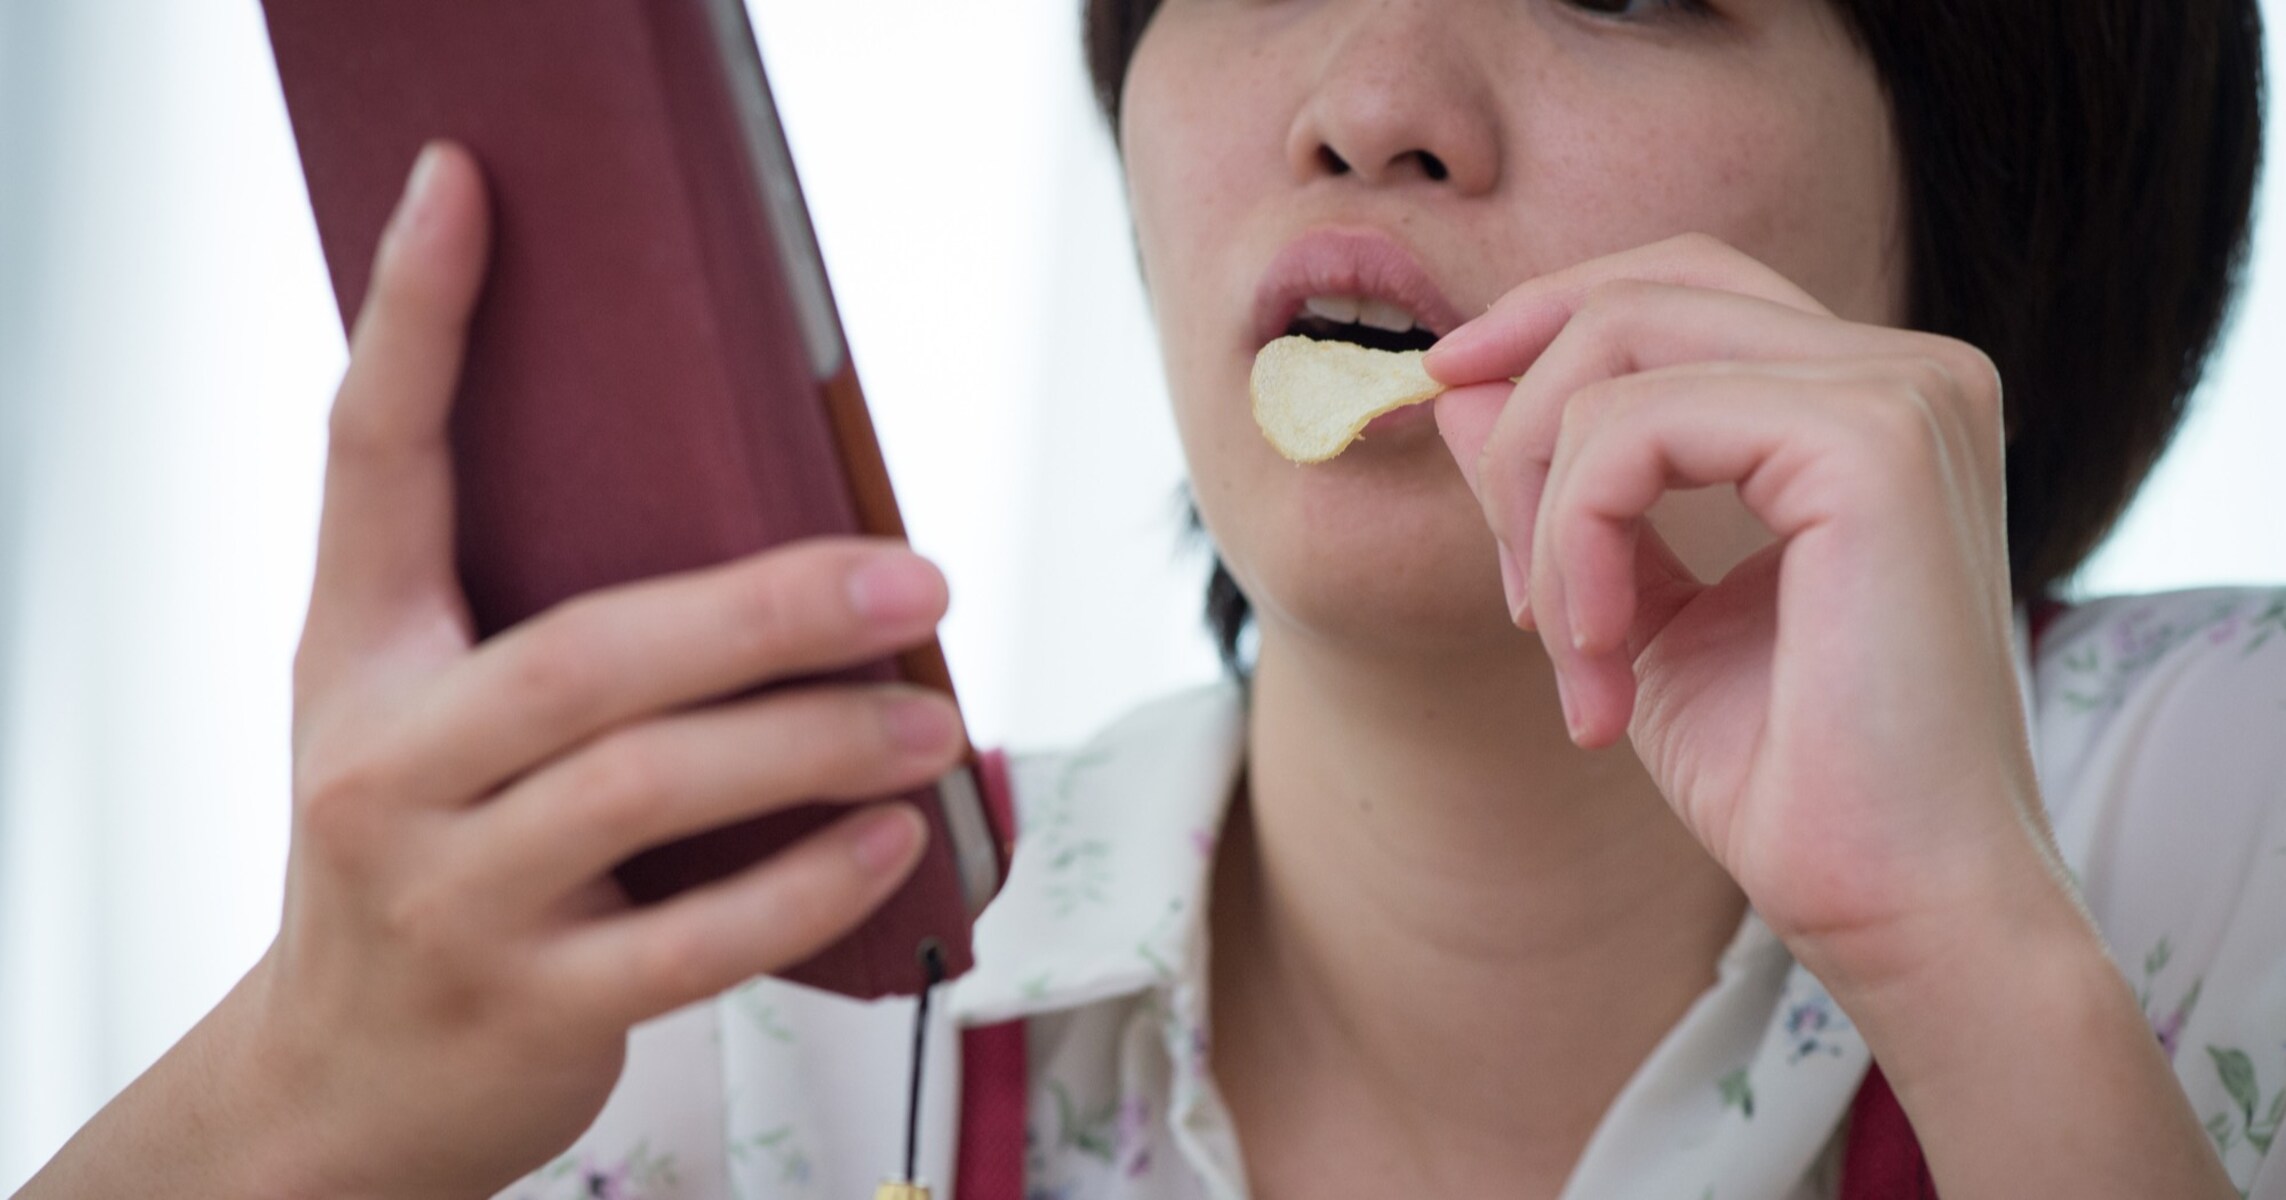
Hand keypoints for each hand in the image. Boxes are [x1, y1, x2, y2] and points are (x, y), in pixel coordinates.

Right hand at [20, 143, 963, 1199]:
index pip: (373, 460)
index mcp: (353, 656)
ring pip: (646, 789)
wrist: (337, 1085)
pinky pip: (690, 941)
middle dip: (765, 608)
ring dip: (816, 742)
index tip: (467, 188)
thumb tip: (772, 538)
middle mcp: (379, 764)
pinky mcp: (525, 1006)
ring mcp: (446, 895)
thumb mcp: (425, 723)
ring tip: (932, 714)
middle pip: (585, 653)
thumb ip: (540, 627)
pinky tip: (893, 841)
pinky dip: (804, 885)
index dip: (415, 320)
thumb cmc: (424, 857)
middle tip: (911, 574)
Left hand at [1423, 234, 2073, 990]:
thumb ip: (1559, 479)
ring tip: (1568, 645)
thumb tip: (1457, 382)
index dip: (1546, 322)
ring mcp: (1902, 391)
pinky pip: (1636, 426)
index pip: (1680, 286)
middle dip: (1522, 405)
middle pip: (1647, 286)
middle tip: (1504, 578)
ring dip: (1543, 502)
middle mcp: (1909, 369)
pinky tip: (1599, 650)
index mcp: (1869, 401)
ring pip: (1622, 349)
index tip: (1447, 398)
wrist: (1893, 902)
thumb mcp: (1631, 597)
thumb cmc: (1787, 775)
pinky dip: (1575, 534)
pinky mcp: (1875, 438)